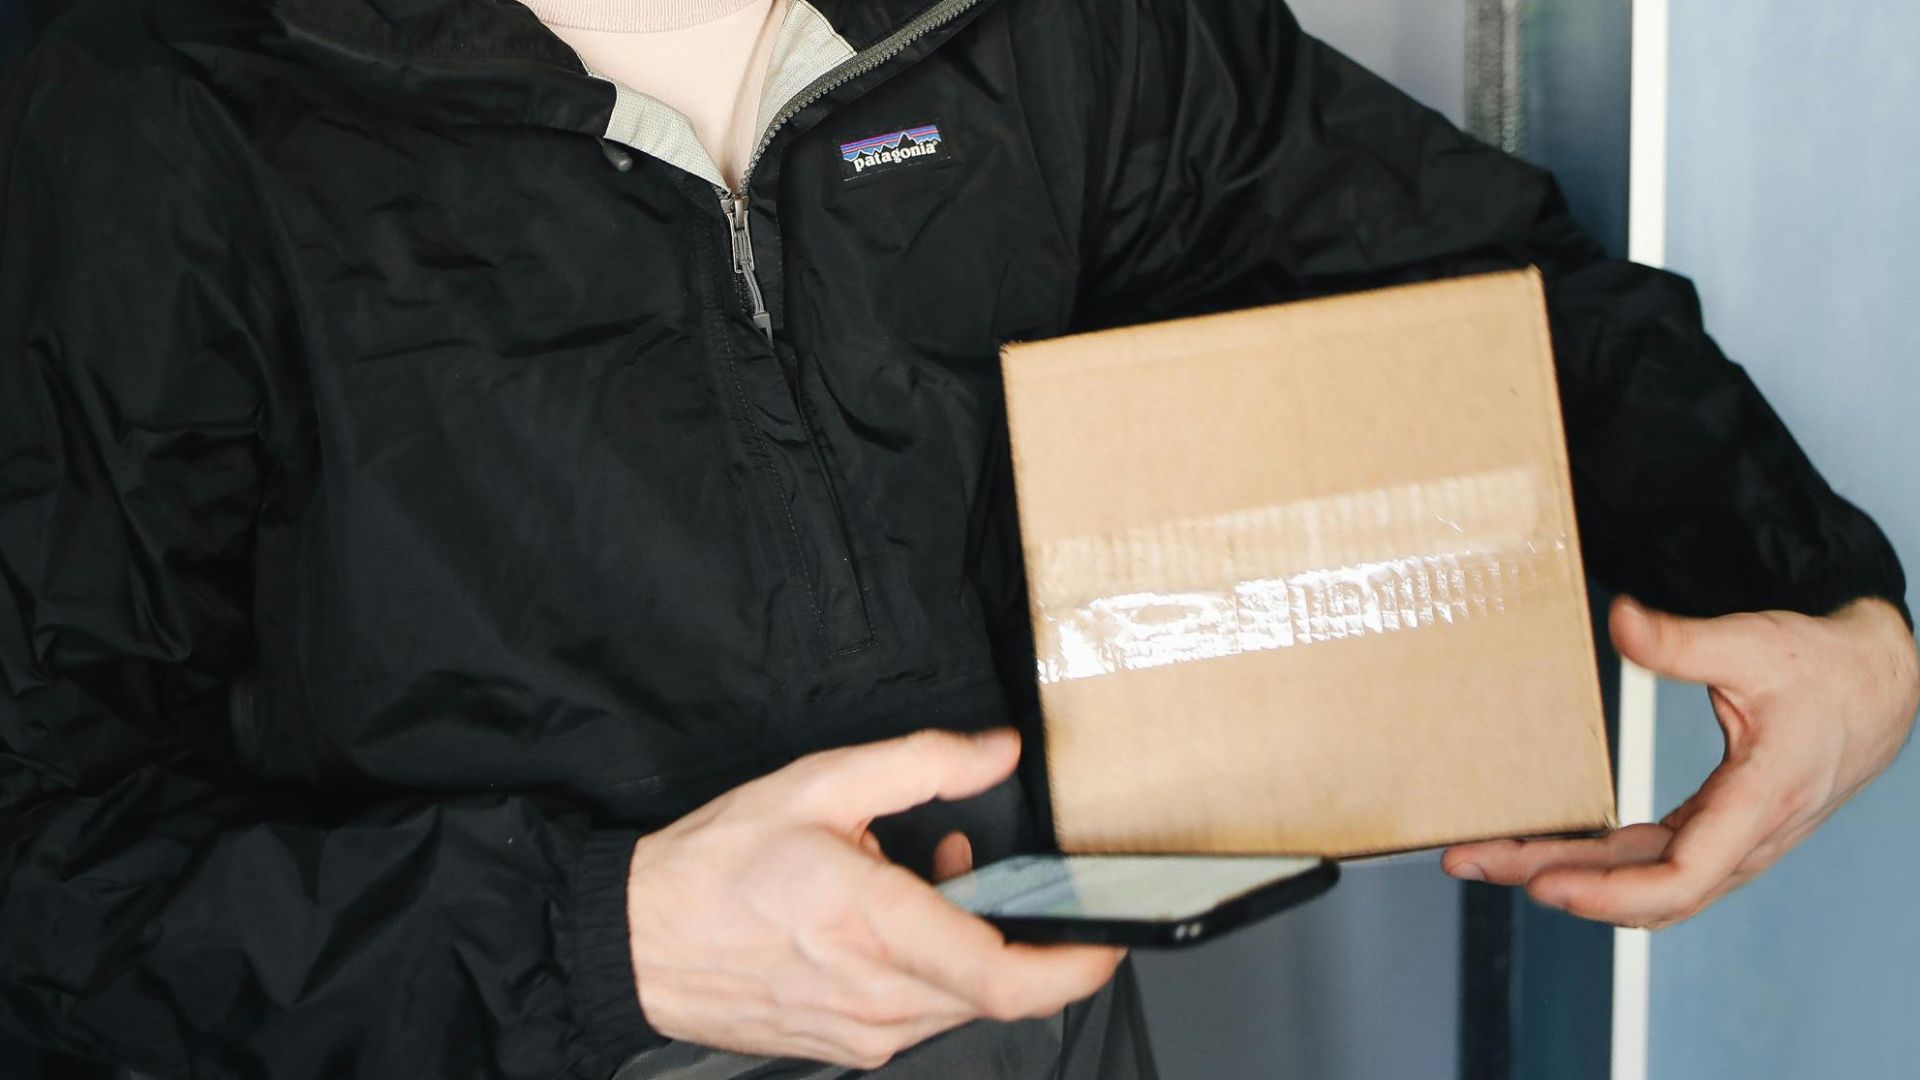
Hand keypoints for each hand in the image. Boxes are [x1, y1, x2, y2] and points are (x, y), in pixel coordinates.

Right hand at [623, 728, 1123, 1067]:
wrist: (638, 940)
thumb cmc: (716, 865)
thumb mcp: (818, 783)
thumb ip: (921, 764)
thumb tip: (997, 753)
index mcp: (876, 927)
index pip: (1004, 977)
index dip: (1073, 965)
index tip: (1111, 936)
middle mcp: (877, 996)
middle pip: (994, 987)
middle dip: (1015, 930)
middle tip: (980, 866)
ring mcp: (863, 1032)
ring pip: (960, 1000)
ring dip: (969, 943)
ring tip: (923, 877)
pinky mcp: (848, 1047)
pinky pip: (922, 1013)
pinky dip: (932, 966)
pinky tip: (894, 917)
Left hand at [1443, 595, 1918, 928]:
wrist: (1877, 686)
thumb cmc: (1822, 668)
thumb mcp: (1755, 645)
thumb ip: (1685, 640)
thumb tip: (1620, 621)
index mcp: (1760, 802)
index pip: (1681, 879)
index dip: (1608, 893)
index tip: (1542, 883)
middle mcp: (1745, 838)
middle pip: (1641, 890)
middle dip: (1549, 881)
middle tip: (1466, 861)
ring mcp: (1731, 842)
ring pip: (1641, 882)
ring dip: (1565, 876)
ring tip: (1486, 857)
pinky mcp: (1717, 831)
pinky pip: (1651, 863)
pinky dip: (1595, 865)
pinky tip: (1543, 852)